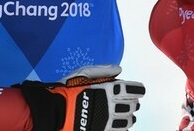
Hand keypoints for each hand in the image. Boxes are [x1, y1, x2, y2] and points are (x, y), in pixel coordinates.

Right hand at [21, 66, 145, 130]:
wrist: (55, 112)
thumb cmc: (68, 90)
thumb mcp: (83, 73)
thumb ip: (103, 70)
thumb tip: (119, 69)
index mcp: (109, 90)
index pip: (133, 90)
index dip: (138, 89)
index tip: (138, 90)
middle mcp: (112, 106)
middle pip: (133, 105)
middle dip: (133, 102)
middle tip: (130, 101)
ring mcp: (108, 122)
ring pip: (128, 121)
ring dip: (129, 117)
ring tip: (126, 115)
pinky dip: (121, 128)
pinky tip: (118, 125)